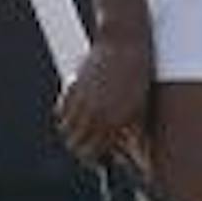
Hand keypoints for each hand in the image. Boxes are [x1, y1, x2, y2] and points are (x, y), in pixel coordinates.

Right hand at [56, 33, 152, 164]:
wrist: (124, 41)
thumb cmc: (138, 74)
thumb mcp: (140, 106)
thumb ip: (134, 134)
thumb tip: (135, 158)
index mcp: (114, 121)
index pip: (94, 153)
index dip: (97, 159)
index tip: (103, 159)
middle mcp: (94, 113)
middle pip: (76, 146)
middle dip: (84, 150)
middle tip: (94, 147)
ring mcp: (81, 100)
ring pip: (66, 130)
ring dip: (74, 133)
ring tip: (87, 129)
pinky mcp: (72, 87)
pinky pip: (61, 111)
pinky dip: (66, 116)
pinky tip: (79, 113)